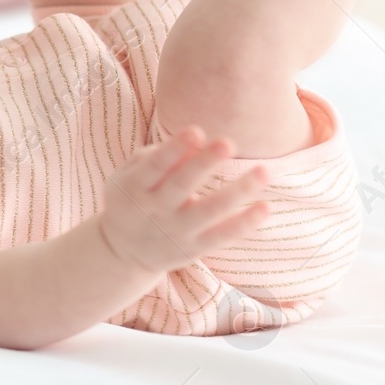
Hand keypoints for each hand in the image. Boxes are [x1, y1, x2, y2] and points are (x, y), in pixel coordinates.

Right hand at [95, 125, 271, 274]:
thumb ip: (151, 158)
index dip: (174, 149)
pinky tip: (265, 207)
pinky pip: (222, 236)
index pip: (155, 166)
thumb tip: (190, 142)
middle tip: (228, 142)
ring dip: (238, 191)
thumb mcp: (125, 178)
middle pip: (182, 184)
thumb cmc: (129, 201)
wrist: (120, 252)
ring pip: (210, 210)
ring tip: (263, 171)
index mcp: (134, 187)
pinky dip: (244, 223)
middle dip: (204, 163)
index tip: (196, 131)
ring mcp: (175, 231)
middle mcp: (153, 210)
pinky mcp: (193, 249)